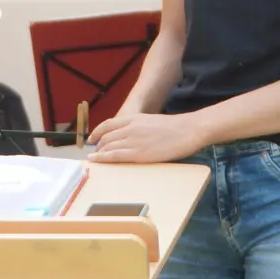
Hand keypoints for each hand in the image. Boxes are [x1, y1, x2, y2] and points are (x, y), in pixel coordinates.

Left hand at [87, 113, 205, 163]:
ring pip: (108, 146)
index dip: (97, 132)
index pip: (108, 124)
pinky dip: (103, 158)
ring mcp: (134, 140)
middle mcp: (130, 128)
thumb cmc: (174, 128)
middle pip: (106, 137)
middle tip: (95, 152)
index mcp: (134, 118)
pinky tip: (97, 160)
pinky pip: (115, 156)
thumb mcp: (151, 121)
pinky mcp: (139, 153)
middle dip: (98, 145)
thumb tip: (129, 135)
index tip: (91, 139)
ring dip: (99, 153)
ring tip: (95, 158)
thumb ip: (138, 126)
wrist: (187, 130)